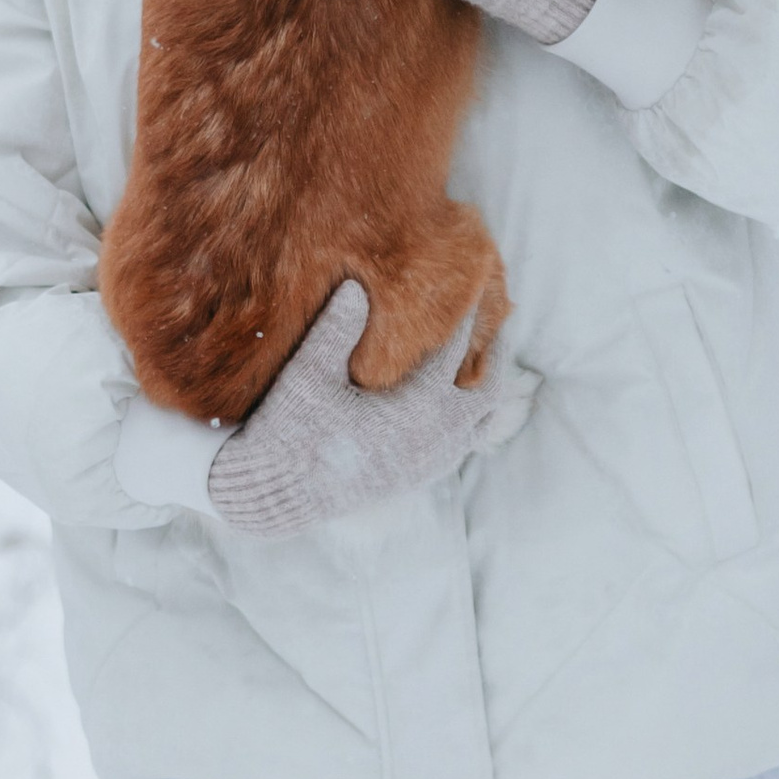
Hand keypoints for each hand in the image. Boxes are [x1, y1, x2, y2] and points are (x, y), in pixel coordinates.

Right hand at [206, 280, 528, 536]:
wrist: (277, 494)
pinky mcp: (418, 478)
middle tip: (500, 321)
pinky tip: (453, 401)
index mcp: (417, 407)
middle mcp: (435, 437)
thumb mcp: (309, 373)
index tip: (473, 284)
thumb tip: (356, 286)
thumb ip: (336, 329)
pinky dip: (468, 418)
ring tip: (484, 360)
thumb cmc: (290, 429)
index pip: (455, 349)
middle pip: (487, 389)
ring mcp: (430, 462)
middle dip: (495, 353)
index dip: (465, 314)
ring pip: (480, 423)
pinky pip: (461, 445)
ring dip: (484, 389)